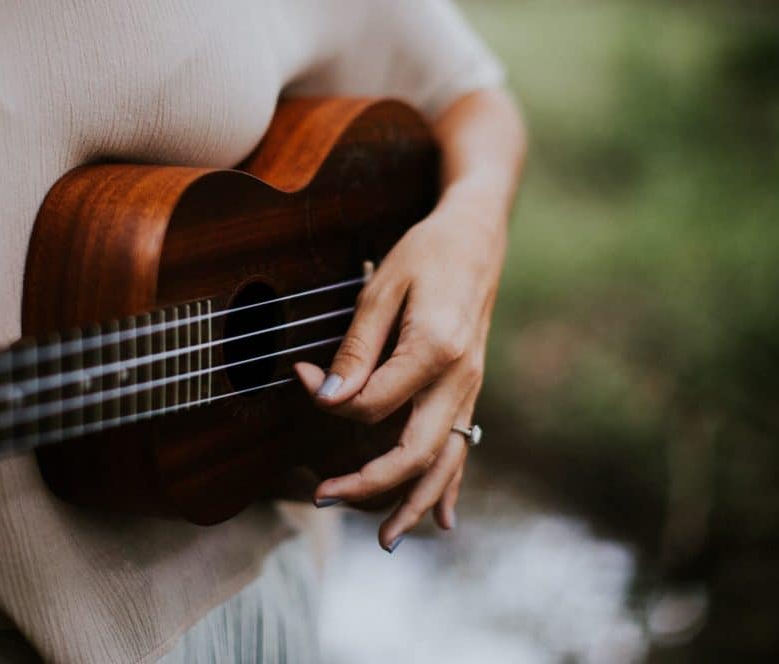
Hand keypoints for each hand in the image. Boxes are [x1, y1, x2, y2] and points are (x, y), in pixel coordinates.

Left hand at [294, 183, 506, 551]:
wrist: (477, 236)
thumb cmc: (426, 253)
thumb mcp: (382, 286)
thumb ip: (357, 346)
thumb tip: (329, 395)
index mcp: (434, 349)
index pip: (373, 402)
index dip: (329, 400)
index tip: (300, 377)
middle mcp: (459, 378)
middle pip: (415, 452)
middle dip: (368, 485)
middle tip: (322, 499)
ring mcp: (469, 388)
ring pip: (445, 462)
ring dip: (414, 504)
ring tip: (386, 542)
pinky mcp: (469, 390)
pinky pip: (463, 448)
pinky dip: (450, 487)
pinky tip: (441, 519)